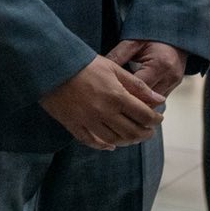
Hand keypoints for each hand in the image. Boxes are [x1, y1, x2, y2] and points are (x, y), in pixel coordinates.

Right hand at [39, 56, 163, 149]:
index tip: (158, 118)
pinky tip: (110, 145)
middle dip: (145, 133)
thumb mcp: (113, 68)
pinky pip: (91, 141)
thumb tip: (159, 99)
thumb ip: (137, 85)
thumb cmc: (83, 63)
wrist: (50, 65)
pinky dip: (103, 146)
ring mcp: (87, 120)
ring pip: (114, 140)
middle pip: (132, 132)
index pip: (145, 116)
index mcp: (116, 96)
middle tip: (148, 130)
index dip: (156, 120)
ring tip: (132, 136)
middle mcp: (104, 112)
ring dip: (127, 141)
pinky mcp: (72, 124)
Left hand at [106, 38, 186, 97]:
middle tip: (112, 103)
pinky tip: (133, 98)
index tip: (108, 94)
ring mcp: (174, 83)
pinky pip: (158, 98)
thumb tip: (101, 69)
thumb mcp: (132, 42)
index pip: (140, 88)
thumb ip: (117, 56)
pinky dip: (146, 100)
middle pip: (148, 100)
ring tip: (121, 102)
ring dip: (139, 103)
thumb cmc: (152, 35)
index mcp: (160, 65)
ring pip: (154, 103)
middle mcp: (170, 77)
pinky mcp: (174, 85)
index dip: (123, 92)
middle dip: (130, 102)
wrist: (174, 33)